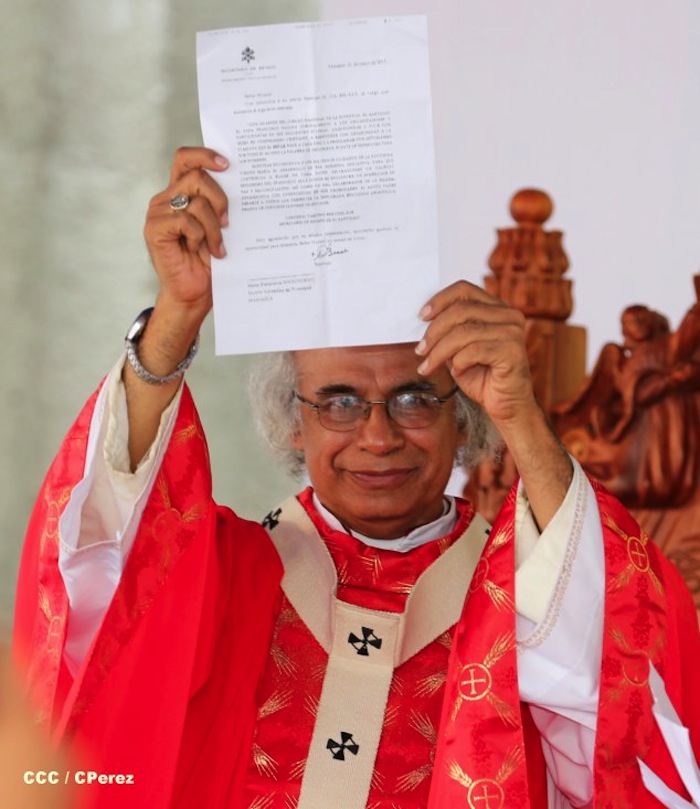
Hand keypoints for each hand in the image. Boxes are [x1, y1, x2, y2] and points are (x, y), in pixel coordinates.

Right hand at [144, 146, 229, 328]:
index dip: (204, 155)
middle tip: (228, 224)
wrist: (194, 294)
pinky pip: (185, 220)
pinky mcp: (154, 229)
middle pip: (197, 177)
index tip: (227, 164)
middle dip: (220, 199)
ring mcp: (158, 213)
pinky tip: (197, 250)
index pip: (186, 159)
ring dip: (213, 227)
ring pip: (195, 201)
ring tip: (216, 247)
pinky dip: (198, 236)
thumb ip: (220, 205)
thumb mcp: (220, 228)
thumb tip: (241, 184)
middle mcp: (167, 198)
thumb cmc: (209, 263)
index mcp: (181, 193)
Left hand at [416, 281, 535, 428]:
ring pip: (463, 332)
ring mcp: (513, 332)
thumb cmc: (482, 376)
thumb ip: (449, 331)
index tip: (421, 317)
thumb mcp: (459, 348)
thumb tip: (424, 320)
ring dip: (439, 351)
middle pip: (460, 310)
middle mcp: (508, 315)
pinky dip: (459, 363)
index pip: (464, 290)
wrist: (506, 406)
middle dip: (434, 331)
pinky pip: (473, 351)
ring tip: (428, 366)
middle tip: (420, 350)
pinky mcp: (513, 351)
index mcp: (496, 308)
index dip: (439, 300)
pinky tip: (458, 372)